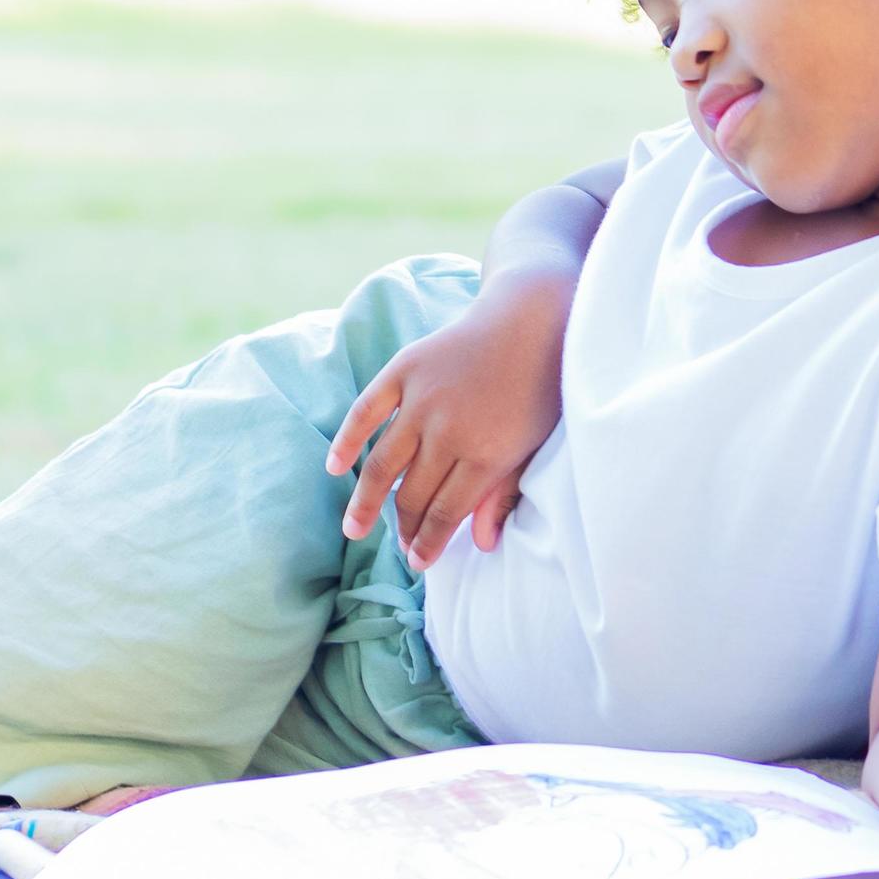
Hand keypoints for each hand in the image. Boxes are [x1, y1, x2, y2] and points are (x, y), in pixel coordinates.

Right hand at [324, 274, 569, 566]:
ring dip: (366, 501)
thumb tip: (480, 545)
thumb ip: (504, 494)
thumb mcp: (534, 444)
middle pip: (413, 494)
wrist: (533, 315)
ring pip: (383, 464)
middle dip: (404, 527)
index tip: (418, 563)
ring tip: (354, 529)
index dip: (428, 543)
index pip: (445, 514)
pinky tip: (335, 467)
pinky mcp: (405, 370)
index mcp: (486, 454)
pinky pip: (365, 411)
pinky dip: (347, 439)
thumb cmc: (543, 386)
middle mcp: (448, 431)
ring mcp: (422, 400)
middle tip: (400, 546)